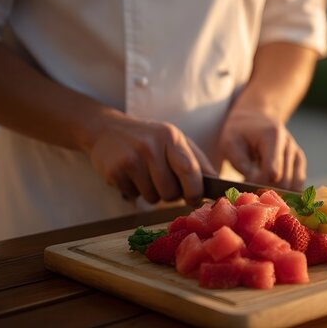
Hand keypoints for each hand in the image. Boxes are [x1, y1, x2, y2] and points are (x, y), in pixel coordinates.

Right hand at [86, 115, 215, 204]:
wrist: (107, 129)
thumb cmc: (150, 139)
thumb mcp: (175, 141)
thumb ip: (197, 161)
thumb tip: (219, 183)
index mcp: (170, 137)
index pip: (189, 170)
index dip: (195, 190)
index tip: (194, 198)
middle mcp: (151, 146)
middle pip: (171, 191)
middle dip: (172, 196)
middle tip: (165, 184)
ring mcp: (131, 159)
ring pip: (153, 197)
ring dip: (153, 194)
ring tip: (146, 176)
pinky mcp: (114, 172)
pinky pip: (134, 196)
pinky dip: (135, 192)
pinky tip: (131, 176)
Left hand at [219, 109, 305, 190]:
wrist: (253, 121)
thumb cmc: (239, 134)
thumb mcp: (230, 144)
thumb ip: (241, 164)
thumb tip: (254, 184)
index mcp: (273, 136)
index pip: (272, 172)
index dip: (257, 184)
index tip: (244, 184)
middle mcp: (289, 145)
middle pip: (283, 182)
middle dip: (265, 190)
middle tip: (249, 189)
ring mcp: (297, 154)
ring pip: (293, 187)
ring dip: (275, 192)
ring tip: (258, 186)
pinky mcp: (299, 163)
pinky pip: (297, 185)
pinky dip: (284, 191)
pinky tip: (270, 187)